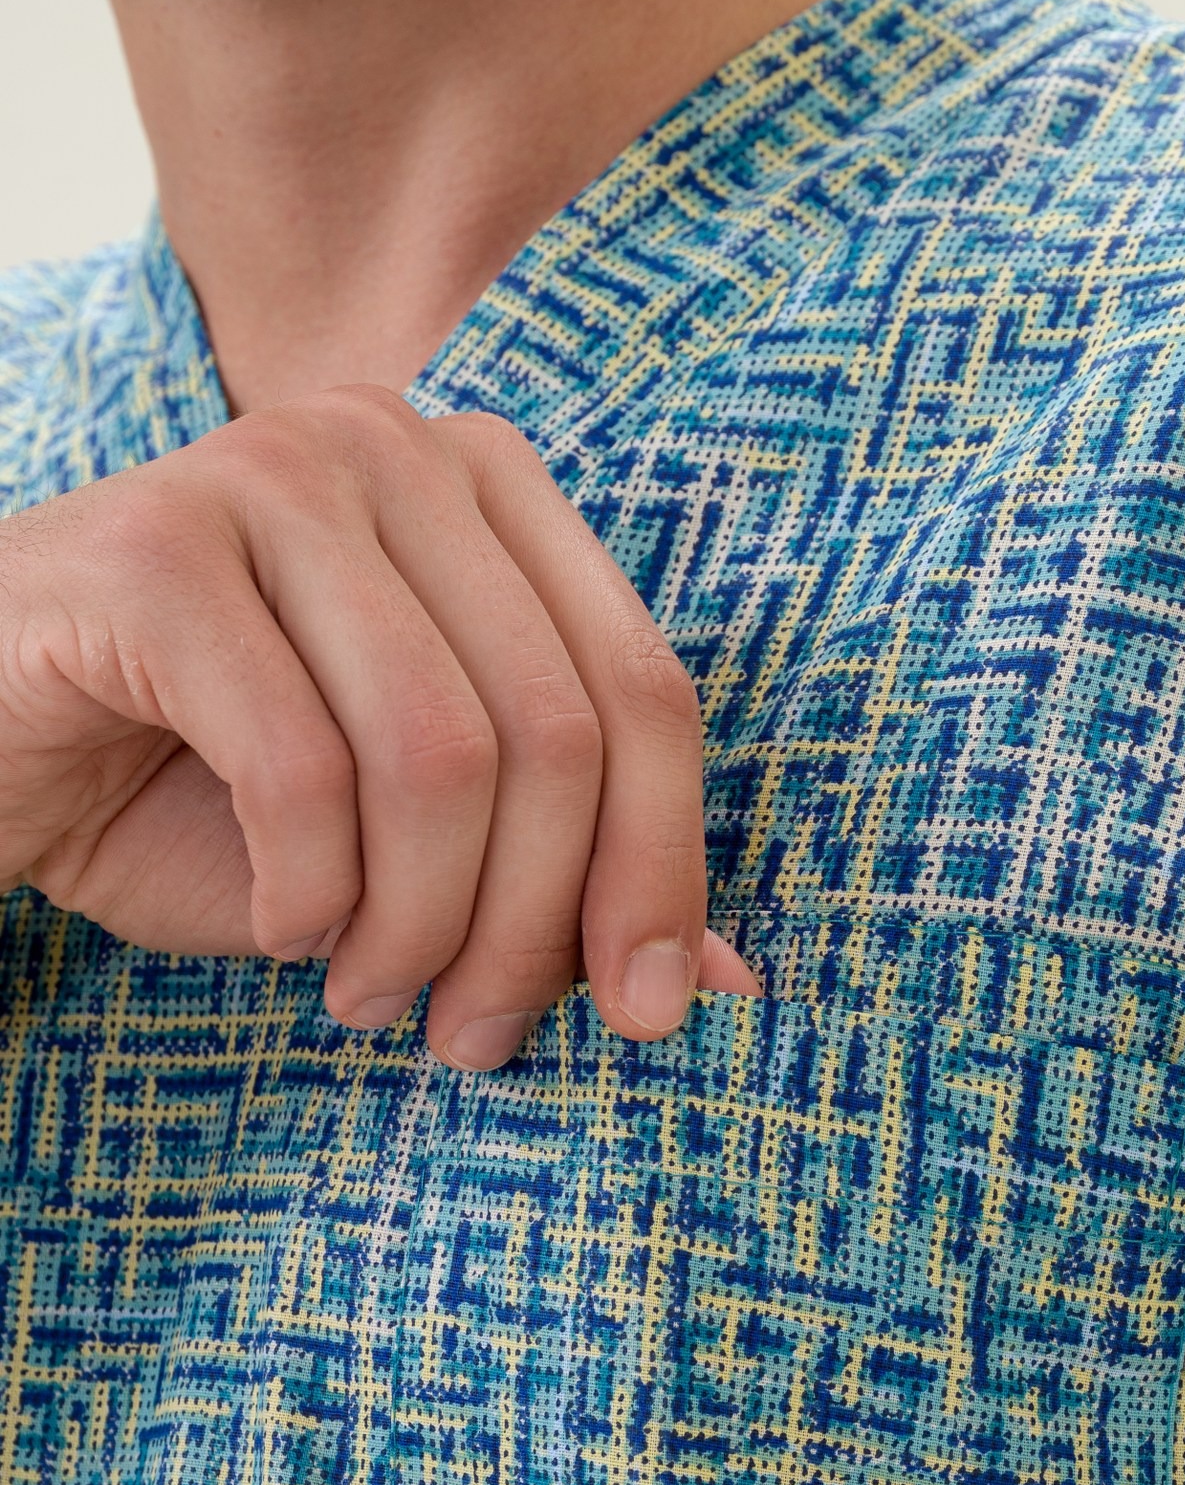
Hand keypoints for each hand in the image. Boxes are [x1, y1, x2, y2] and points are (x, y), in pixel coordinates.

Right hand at [0, 384, 755, 1067]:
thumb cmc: (211, 791)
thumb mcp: (418, 851)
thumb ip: (567, 888)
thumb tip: (729, 987)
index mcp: (492, 491)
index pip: (643, 689)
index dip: (666, 867)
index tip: (649, 1013)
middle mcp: (395, 448)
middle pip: (557, 730)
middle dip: (532, 926)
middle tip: (470, 1036)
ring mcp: (272, 475)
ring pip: (441, 755)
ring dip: (417, 926)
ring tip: (366, 994)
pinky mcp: (156, 549)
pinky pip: (303, 771)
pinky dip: (306, 896)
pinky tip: (281, 926)